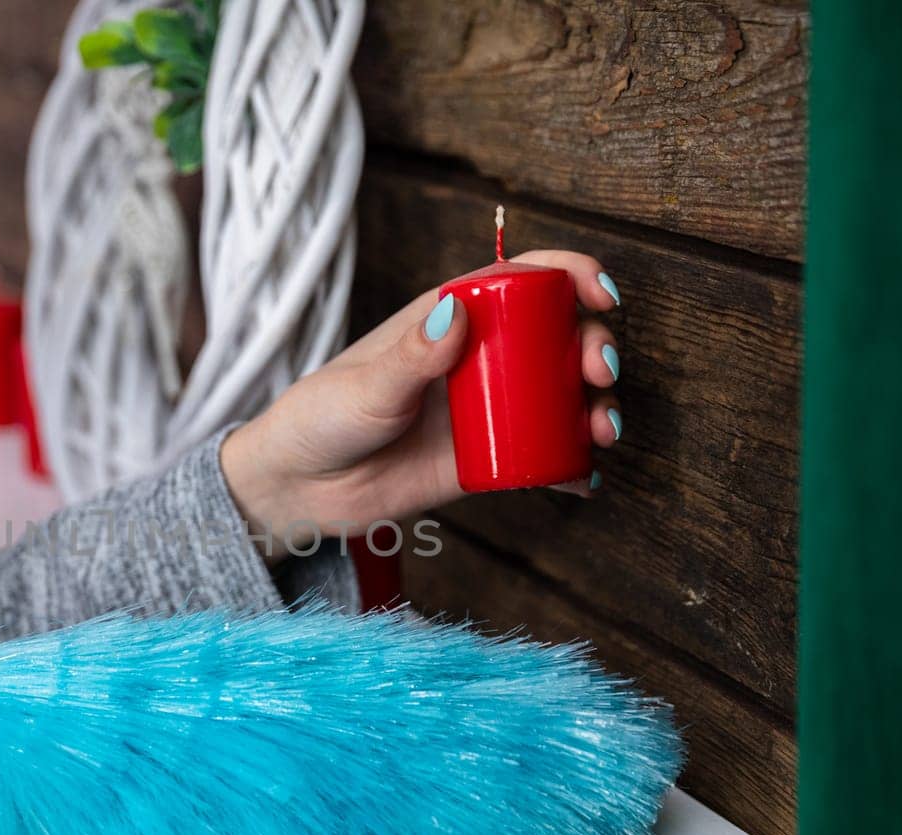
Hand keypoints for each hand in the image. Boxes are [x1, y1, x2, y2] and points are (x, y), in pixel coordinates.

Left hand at [221, 251, 621, 558]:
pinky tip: (583, 479)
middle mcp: (477, 359)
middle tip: (596, 374)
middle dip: (592, 348)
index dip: (569, 276)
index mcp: (449, 318)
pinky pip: (541, 459)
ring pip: (559, 399)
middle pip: (555, 338)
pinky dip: (570, 468)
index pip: (520, 280)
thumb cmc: (322, 419)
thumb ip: (410, 356)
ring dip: (595, 409)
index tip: (601, 295)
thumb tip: (455, 311)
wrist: (299, 489)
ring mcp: (485, 411)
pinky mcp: (486, 462)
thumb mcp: (365, 385)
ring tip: (601, 431)